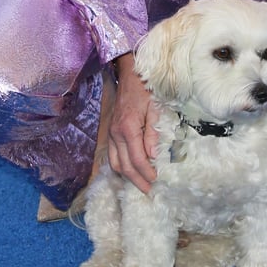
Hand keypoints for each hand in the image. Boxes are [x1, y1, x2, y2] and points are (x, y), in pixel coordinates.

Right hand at [107, 53, 158, 193]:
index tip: (156, 182)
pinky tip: (130, 171)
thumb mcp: (155, 108)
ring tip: (140, 185)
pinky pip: (112, 155)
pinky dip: (120, 167)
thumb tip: (153, 155)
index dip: (147, 173)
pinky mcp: (110, 132)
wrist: (130, 74)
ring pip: (115, 163)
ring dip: (127, 177)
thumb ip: (153, 133)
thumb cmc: (146, 89)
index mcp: (128, 128)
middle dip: (137, 181)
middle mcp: (115, 134)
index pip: (137, 159)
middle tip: (149, 192)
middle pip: (124, 166)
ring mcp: (110, 133)